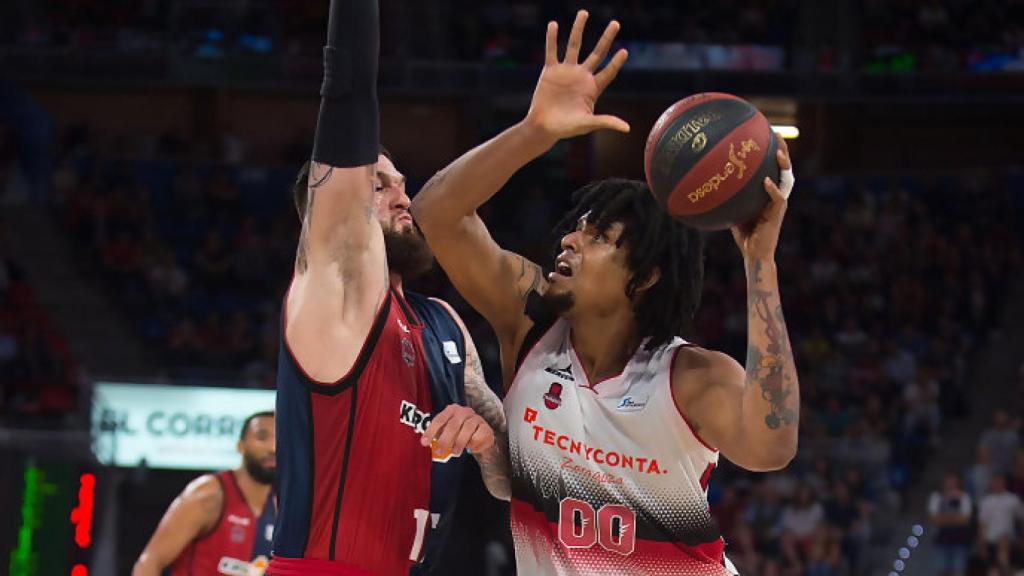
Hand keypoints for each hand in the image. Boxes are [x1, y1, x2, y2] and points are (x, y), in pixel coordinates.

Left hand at [420, 404, 494, 458]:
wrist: (481, 438)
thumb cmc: (460, 433)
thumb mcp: (448, 433)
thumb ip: (439, 435)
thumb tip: (426, 442)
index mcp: (452, 410)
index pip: (439, 419)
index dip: (431, 431)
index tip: (424, 443)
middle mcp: (464, 411)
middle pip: (453, 425)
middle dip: (445, 439)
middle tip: (439, 451)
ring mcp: (476, 418)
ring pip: (467, 429)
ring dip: (459, 443)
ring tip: (455, 452)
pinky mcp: (485, 427)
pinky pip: (478, 436)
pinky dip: (472, 444)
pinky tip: (470, 447)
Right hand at [524, 10, 629, 143]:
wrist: (543, 127)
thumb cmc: (566, 128)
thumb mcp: (587, 124)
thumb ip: (606, 122)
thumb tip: (627, 129)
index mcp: (592, 88)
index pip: (608, 72)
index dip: (616, 62)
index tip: (625, 50)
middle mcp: (581, 76)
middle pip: (597, 53)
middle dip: (606, 38)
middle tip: (616, 23)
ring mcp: (566, 72)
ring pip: (574, 46)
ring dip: (578, 29)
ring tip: (584, 13)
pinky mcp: (550, 71)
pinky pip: (551, 51)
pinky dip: (551, 38)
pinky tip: (553, 25)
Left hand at [731, 135, 793, 261]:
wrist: (754, 255)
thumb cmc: (744, 236)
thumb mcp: (734, 213)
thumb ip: (729, 199)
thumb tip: (710, 186)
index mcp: (768, 194)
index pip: (773, 169)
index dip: (771, 153)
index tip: (765, 136)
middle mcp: (776, 196)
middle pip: (783, 168)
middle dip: (782, 151)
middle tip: (777, 135)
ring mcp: (779, 204)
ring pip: (786, 179)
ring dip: (784, 165)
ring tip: (778, 152)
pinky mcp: (778, 214)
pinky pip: (778, 198)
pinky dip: (772, 189)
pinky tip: (766, 181)